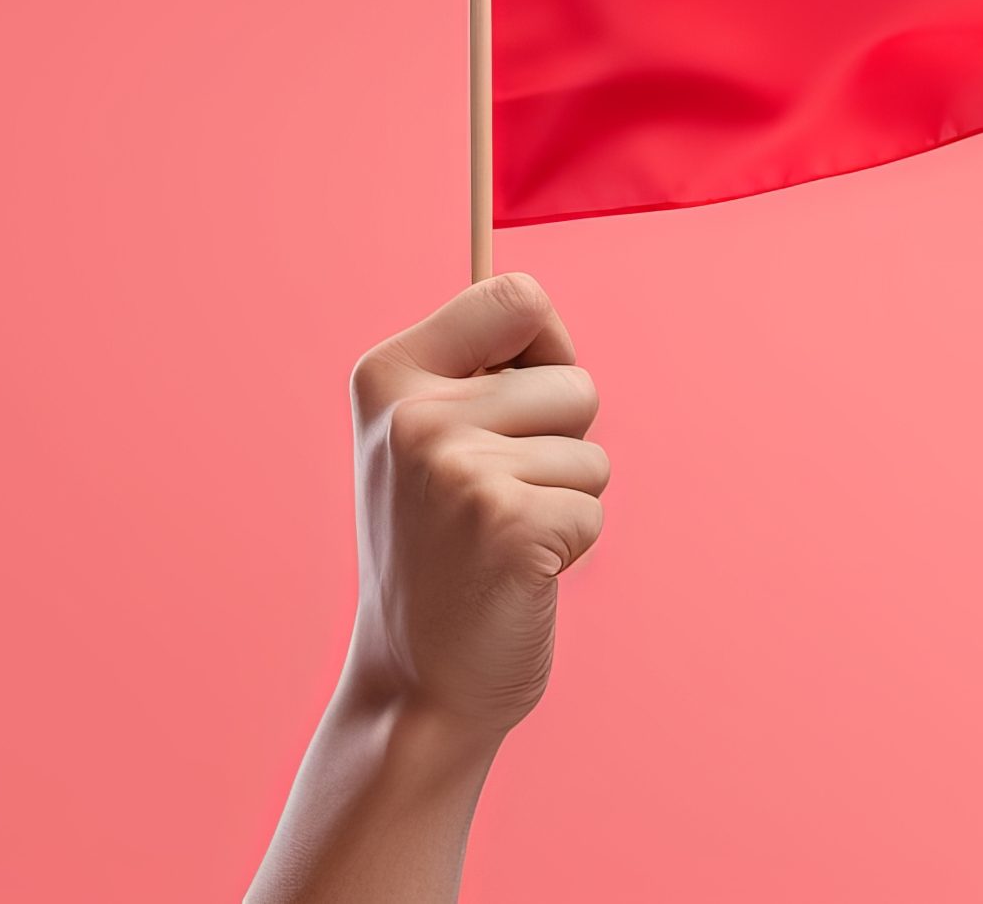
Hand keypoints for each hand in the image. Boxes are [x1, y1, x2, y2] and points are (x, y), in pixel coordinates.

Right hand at [342, 273, 609, 745]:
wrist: (414, 685)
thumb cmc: (441, 552)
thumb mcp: (426, 442)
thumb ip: (477, 372)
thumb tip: (540, 311)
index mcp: (388, 375)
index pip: (517, 296)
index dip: (544, 350)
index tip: (513, 406)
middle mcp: (414, 415)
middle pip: (573, 380)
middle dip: (562, 443)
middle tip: (495, 504)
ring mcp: (457, 470)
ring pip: (590, 451)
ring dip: (566, 500)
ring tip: (501, 542)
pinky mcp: (508, 525)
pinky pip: (594, 507)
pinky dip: (571, 547)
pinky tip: (514, 577)